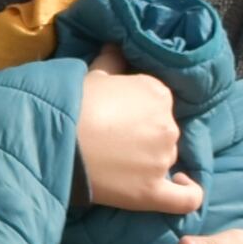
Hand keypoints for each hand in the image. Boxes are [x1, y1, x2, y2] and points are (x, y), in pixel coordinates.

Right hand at [75, 55, 199, 213]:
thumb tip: (116, 46)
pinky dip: (188, 191)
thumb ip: (111, 62)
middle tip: (113, 142)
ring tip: (118, 165)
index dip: (138, 111)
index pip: (158, 103)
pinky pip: (186, 197)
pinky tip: (180, 183)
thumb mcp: (92, 75)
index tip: (119, 119)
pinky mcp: (152, 191)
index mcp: (158, 92)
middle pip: (164, 132)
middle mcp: (168, 124)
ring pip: (166, 160)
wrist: (54, 141)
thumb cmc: (71, 105)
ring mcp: (162, 158)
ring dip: (149, 161)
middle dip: (143, 137)